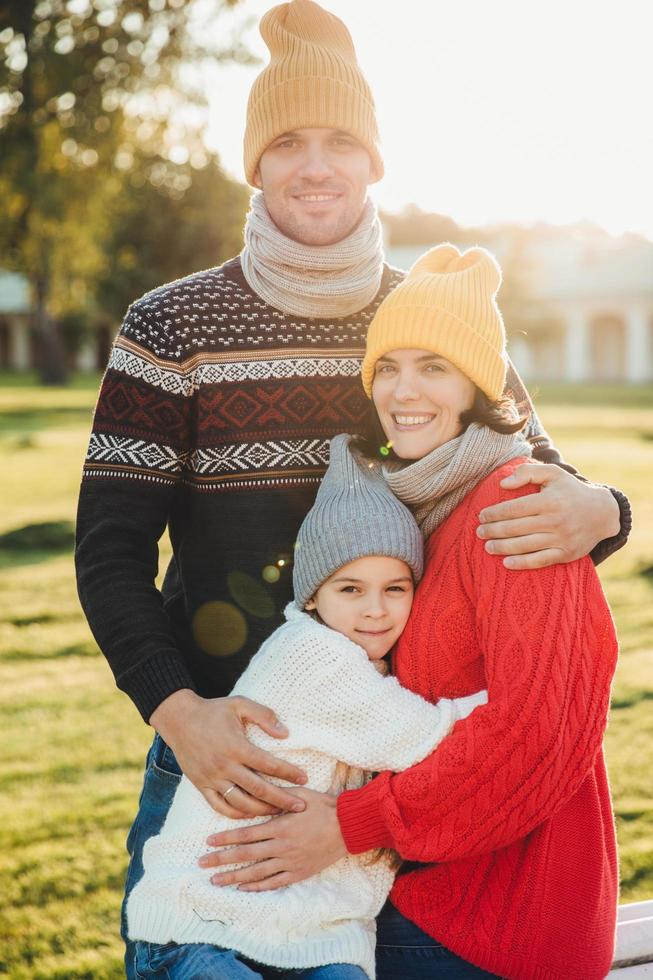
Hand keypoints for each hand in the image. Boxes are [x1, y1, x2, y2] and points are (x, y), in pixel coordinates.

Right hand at [150, 689, 306, 817]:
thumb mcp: (240, 704)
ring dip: (262, 810)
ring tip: (279, 812)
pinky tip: (251, 813)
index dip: (288, 772)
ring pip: (241, 803)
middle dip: (282, 799)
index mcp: (236, 746)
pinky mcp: (201, 786)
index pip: (268, 764)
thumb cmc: (213, 711)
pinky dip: (236, 814)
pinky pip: (220, 807)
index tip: (304, 777)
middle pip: (259, 790)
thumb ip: (264, 715)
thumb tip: (285, 733)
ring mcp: (212, 778)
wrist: (179, 719)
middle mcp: (225, 766)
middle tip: (300, 805)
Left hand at [198, 787, 346, 890]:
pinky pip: (274, 883)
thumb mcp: (298, 795)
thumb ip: (276, 796)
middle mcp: (281, 846)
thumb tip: (257, 791)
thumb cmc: (323, 806)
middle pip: (245, 855)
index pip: (246, 834)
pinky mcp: (298, 873)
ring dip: (234, 877)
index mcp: (279, 826)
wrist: (347, 826)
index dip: (225, 838)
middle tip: (202, 864)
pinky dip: (257, 887)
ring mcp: (290, 862)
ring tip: (216, 880)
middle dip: (221, 860)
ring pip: (256, 873)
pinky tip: (243, 888)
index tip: (209, 842)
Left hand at [476, 464, 619, 569]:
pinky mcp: (566, 554)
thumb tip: (503, 484)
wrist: (603, 513)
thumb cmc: (571, 491)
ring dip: (502, 547)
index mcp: (549, 501)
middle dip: (494, 531)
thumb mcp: (553, 474)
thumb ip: (527, 473)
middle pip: (516, 528)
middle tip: (479, 532)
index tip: (482, 516)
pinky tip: (506, 562)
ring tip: (487, 547)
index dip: (495, 513)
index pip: (515, 508)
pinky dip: (522, 563)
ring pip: (525, 546)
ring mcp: (561, 539)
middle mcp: (555, 521)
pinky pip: (540, 561)